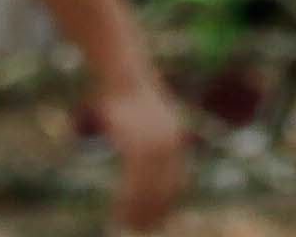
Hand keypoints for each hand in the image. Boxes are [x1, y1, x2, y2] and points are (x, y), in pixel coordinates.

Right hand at [96, 69, 192, 229]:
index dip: (166, 204)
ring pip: (148, 190)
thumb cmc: (129, 97)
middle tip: (139, 228)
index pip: (176, 182)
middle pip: (164, 190)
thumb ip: (147, 141)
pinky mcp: (137, 146)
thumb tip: (142, 160)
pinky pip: (134, 182)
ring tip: (126, 225)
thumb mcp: (144, 121)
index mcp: (175, 140)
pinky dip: (127, 200)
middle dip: (153, 212)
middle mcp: (170, 145)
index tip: (156, 221)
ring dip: (137, 211)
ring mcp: (155, 145)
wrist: (124, 73)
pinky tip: (119, 211)